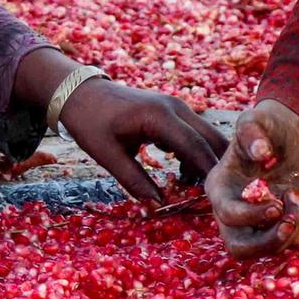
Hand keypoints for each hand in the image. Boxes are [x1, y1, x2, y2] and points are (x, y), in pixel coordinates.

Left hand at [58, 78, 226, 205]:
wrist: (82, 93)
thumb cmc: (90, 122)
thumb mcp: (107, 155)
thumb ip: (133, 180)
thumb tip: (158, 205)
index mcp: (159, 116)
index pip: (195, 147)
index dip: (209, 173)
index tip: (216, 198)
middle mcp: (176, 108)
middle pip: (211, 139)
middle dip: (217, 168)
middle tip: (213, 198)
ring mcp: (178, 108)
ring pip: (207, 136)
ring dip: (208, 161)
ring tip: (194, 189)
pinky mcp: (175, 112)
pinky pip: (197, 134)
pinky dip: (198, 154)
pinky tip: (183, 174)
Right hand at [205, 99, 298, 259]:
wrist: (287, 138)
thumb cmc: (268, 128)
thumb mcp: (257, 120)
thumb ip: (253, 132)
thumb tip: (260, 153)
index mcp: (219, 185)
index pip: (227, 213)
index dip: (252, 215)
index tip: (276, 204)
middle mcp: (228, 209)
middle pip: (237, 246)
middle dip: (267, 240)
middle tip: (290, 222)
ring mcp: (248, 223)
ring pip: (258, 252)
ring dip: (285, 238)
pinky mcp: (268, 229)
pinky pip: (281, 248)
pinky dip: (298, 235)